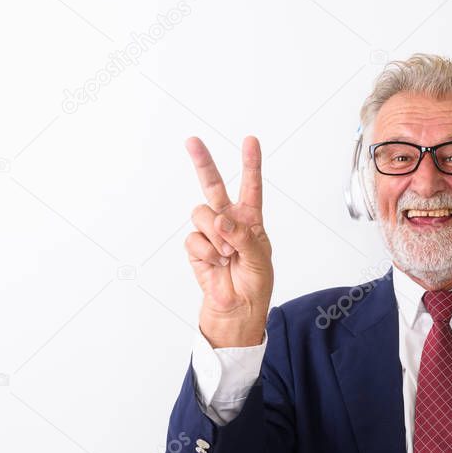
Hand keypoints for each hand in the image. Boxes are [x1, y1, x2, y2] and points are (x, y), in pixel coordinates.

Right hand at [184, 135, 272, 347]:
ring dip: (215, 234)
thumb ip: (243, 236)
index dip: (251, 164)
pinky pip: (194, 239)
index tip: (250, 141)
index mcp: (250, 221)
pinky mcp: (195, 248)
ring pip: (202, 214)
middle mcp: (228, 222)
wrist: (237, 311)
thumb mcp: (259, 260)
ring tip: (227, 254)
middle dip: (202, 162)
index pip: (251, 187)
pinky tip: (216, 264)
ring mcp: (210, 234)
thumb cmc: (255, 286)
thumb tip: (221, 220)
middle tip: (192, 141)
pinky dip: (206, 252)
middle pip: (213, 186)